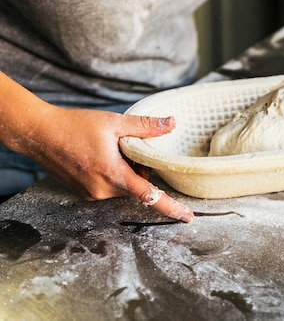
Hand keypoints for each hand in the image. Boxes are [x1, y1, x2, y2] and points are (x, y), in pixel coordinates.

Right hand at [22, 107, 193, 222]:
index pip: (150, 196)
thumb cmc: (74, 126)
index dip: (171, 208)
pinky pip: (111, 186)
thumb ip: (145, 126)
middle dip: (140, 168)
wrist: (39, 134)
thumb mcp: (114, 122)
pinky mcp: (85, 193)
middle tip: (124, 146)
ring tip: (107, 149)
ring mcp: (93, 194)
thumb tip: (173, 123)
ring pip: (125, 185)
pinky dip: (114, 173)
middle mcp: (103, 190)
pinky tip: (99, 156)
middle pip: (139, 185)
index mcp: (114, 174)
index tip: (189, 217)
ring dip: (126, 170)